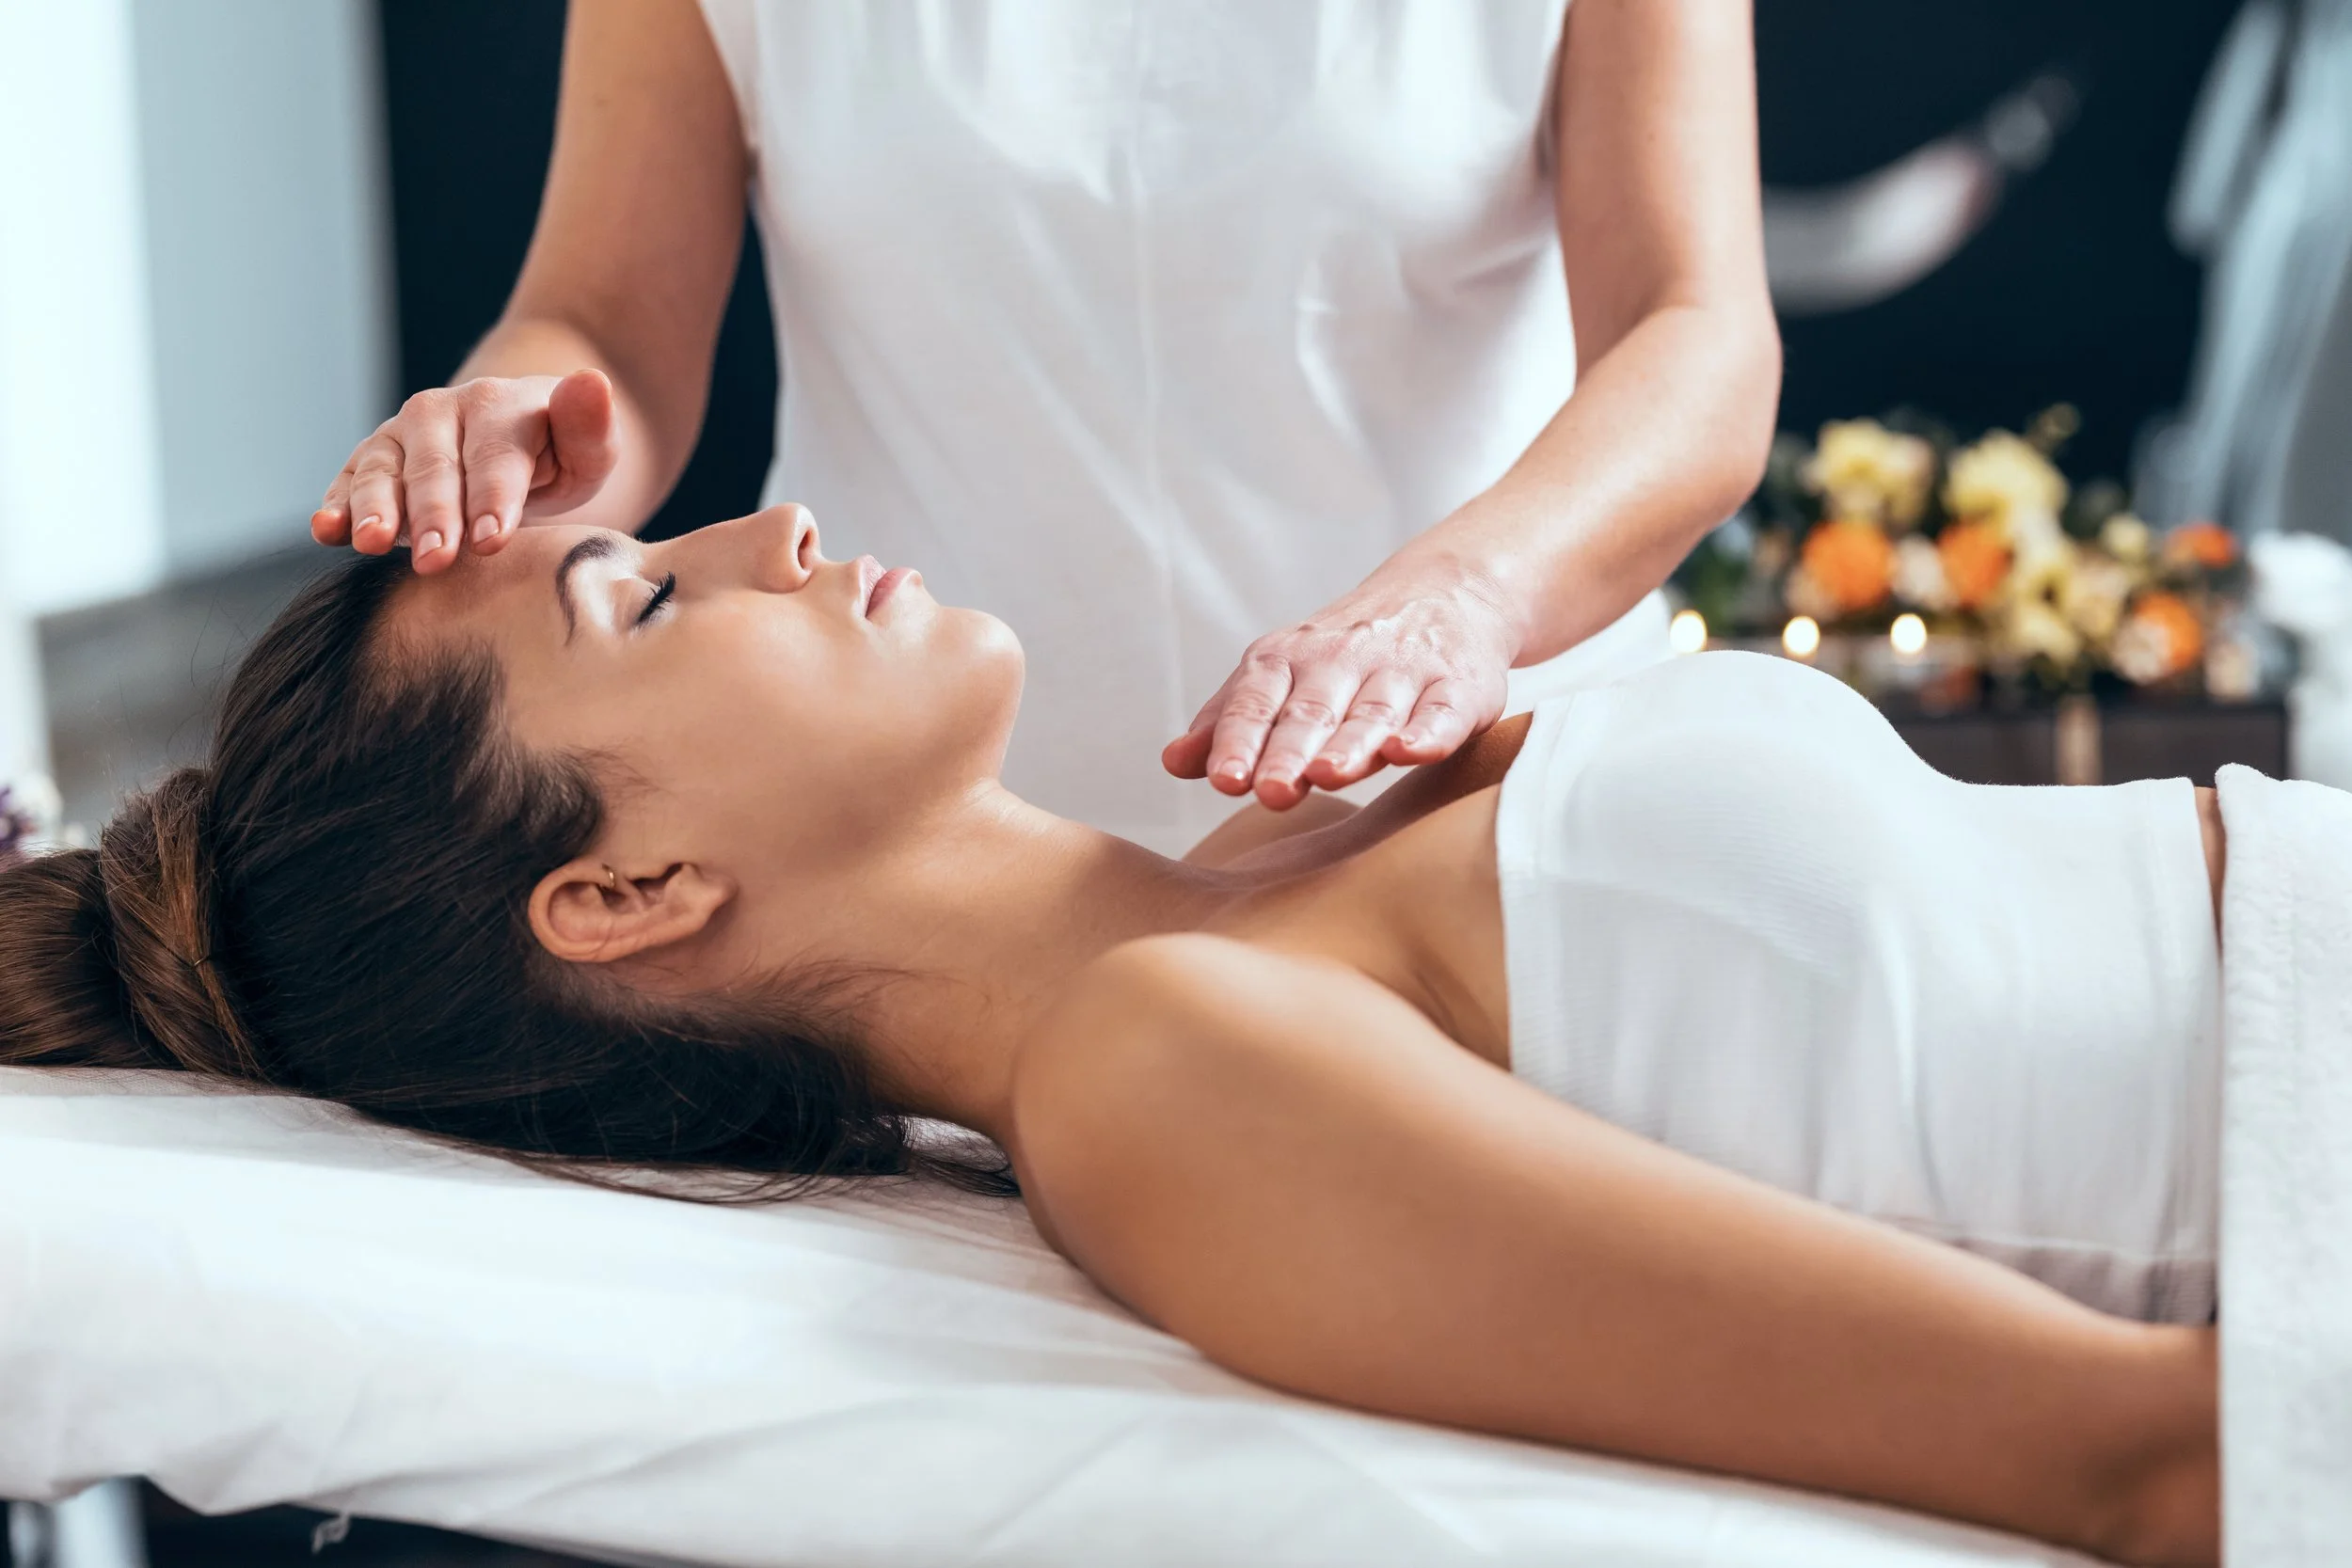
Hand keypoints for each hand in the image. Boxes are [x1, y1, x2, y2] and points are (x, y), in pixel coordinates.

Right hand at [310, 368, 618, 573]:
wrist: (519, 442)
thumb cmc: (562, 455)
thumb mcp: (591, 447)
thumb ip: (589, 423)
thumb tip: (592, 381)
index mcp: (500, 406)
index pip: (496, 455)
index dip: (493, 497)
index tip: (491, 542)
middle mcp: (442, 413)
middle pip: (436, 467)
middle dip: (434, 515)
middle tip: (435, 560)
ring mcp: (402, 436)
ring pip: (383, 471)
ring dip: (374, 507)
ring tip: (371, 543)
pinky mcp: (372, 463)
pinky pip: (349, 481)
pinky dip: (336, 505)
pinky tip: (326, 530)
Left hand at [1163, 567, 1517, 809]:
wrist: (1444, 595)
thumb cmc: (1345, 656)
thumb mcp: (1280, 676)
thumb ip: (1229, 721)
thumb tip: (1174, 762)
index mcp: (1289, 658)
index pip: (1257, 702)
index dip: (1240, 740)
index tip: (1225, 779)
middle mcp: (1344, 660)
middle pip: (1312, 712)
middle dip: (1288, 752)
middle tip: (1270, 791)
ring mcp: (1404, 672)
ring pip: (1373, 713)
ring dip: (1351, 745)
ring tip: (1330, 775)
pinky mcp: (1459, 687)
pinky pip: (1443, 711)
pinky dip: (1428, 731)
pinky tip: (1411, 750)